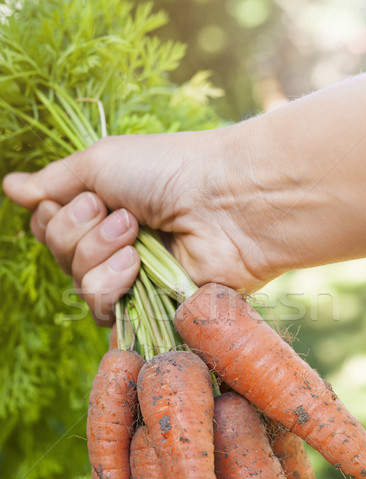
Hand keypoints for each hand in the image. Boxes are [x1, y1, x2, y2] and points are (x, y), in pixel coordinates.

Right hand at [3, 128, 277, 324]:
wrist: (225, 204)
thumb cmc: (167, 171)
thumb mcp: (100, 163)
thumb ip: (52, 182)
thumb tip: (10, 188)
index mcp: (100, 205)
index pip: (46, 224)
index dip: (57, 216)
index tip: (91, 197)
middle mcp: (110, 241)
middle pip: (56, 253)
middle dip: (81, 231)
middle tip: (125, 215)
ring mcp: (129, 275)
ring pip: (76, 281)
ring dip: (99, 254)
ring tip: (136, 235)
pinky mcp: (147, 305)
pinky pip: (100, 309)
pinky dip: (111, 284)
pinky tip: (138, 265)